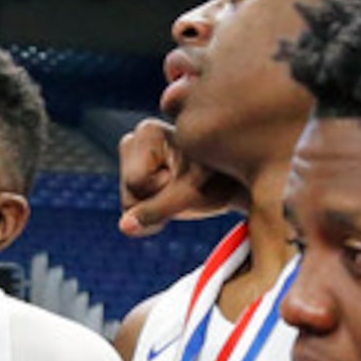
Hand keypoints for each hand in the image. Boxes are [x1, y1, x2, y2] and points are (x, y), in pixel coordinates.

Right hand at [118, 117, 245, 236]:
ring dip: (157, 206)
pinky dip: (154, 210)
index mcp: (147, 132)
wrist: (236, 181)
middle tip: (188, 189)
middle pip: (129, 192)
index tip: (189, 180)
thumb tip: (124, 227)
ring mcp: (134, 156)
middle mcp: (136, 139)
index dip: (163, 192)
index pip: (135, 183)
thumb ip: (157, 210)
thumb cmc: (221, 181)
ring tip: (184, 191)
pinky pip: (134, 206)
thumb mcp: (191, 195)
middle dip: (157, 201)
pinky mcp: (137, 172)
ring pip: (130, 202)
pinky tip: (175, 196)